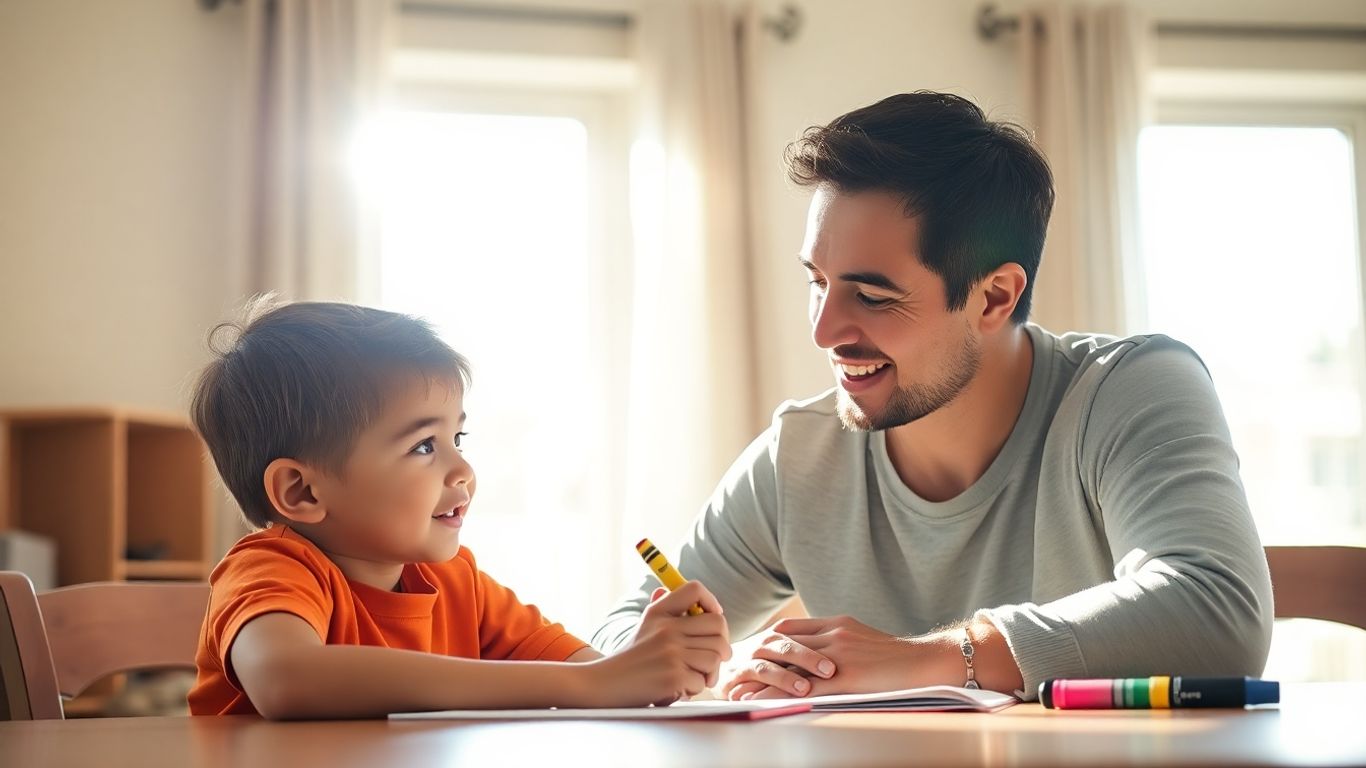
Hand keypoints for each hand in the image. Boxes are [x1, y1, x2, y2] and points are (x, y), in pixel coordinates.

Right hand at [585, 582, 730, 707]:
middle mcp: (667, 628)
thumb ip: (665, 610)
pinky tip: (677, 689)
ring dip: (710, 672)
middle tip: (715, 656)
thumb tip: (687, 594)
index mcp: (659, 611)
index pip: (695, 589)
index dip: (711, 601)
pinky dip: (693, 689)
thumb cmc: (629, 659)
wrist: (602, 684)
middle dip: (722, 644)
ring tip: (693, 676)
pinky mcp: (673, 677)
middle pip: (719, 625)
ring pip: (716, 656)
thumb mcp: (645, 626)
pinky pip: (702, 681)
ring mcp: (671, 653)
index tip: (712, 616)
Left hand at [721, 615, 918, 699]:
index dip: (765, 642)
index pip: (789, 628)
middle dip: (754, 661)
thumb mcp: (862, 638)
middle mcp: (832, 635)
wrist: (926, 662)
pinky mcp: (846, 678)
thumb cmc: (897, 656)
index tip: (748, 654)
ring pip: (787, 666)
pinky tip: (765, 705)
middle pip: (780, 645)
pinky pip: (805, 688)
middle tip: (733, 675)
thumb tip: (816, 653)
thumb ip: (837, 641)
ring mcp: (838, 655)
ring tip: (739, 693)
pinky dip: (780, 696)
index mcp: (836, 623)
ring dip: (760, 681)